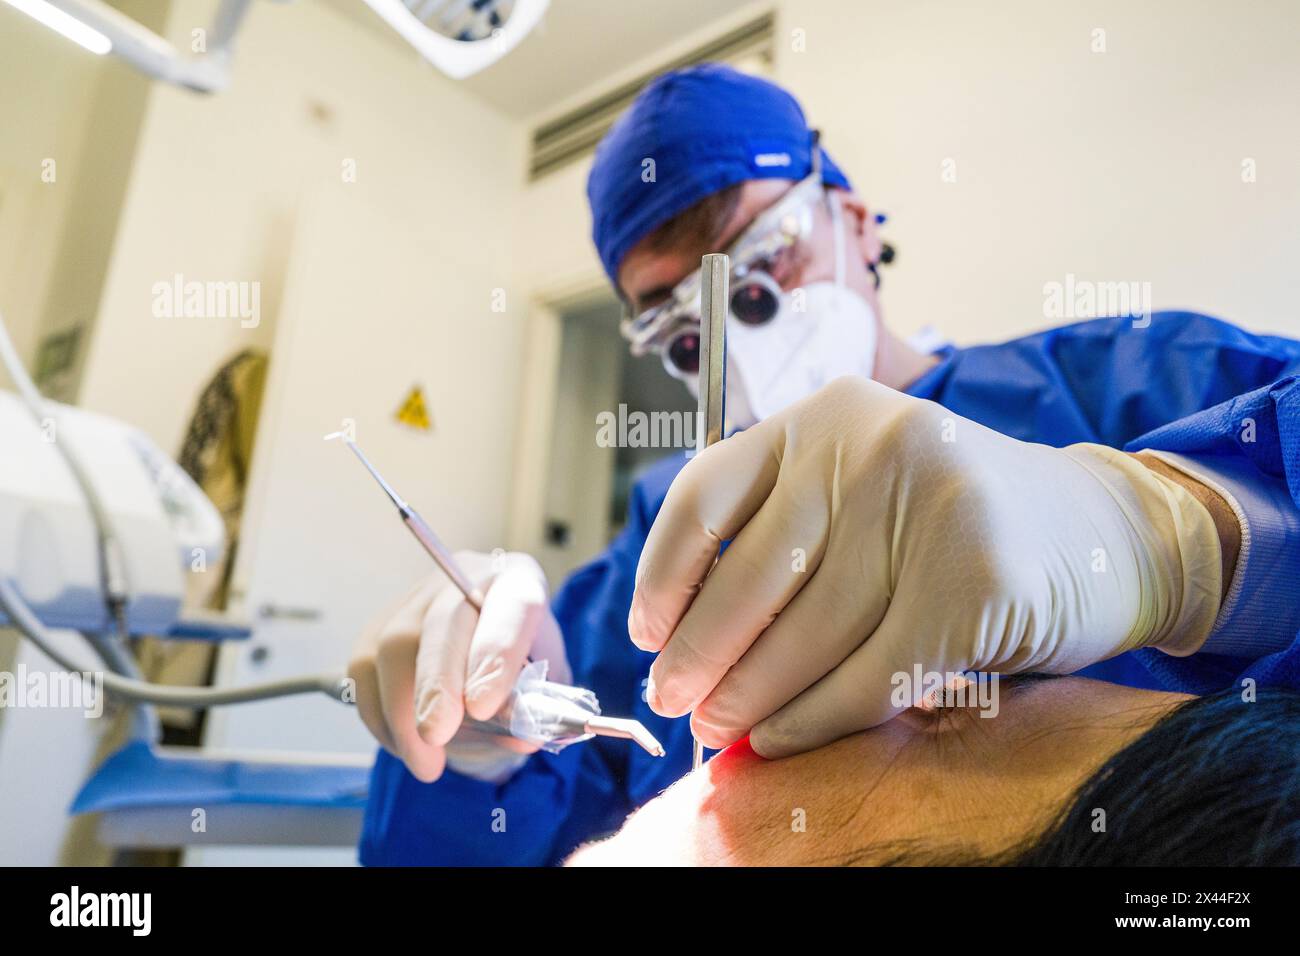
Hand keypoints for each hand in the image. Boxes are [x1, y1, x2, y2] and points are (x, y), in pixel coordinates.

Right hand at [349, 551, 568, 781]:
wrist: (488, 652)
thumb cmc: (523, 665)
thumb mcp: (543, 685)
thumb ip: (535, 706)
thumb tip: (523, 734)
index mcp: (518, 583)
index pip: (511, 608)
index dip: (495, 655)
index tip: (482, 706)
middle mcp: (464, 579)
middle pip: (440, 624)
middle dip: (435, 684)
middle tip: (434, 736)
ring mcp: (416, 598)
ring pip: (390, 648)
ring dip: (401, 715)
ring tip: (426, 763)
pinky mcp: (377, 624)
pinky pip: (363, 670)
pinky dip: (379, 717)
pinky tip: (404, 746)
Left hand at [630, 376, 1222, 757]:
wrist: (1101, 533)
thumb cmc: (955, 523)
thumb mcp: (862, 492)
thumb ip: (785, 535)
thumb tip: (681, 639)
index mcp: (827, 416)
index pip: (707, 495)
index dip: (662, 576)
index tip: (646, 632)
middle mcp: (872, 444)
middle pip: (749, 575)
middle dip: (700, 654)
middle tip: (674, 700)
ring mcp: (928, 505)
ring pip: (805, 634)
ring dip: (749, 698)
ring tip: (719, 728)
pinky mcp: (975, 582)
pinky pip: (867, 674)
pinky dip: (813, 718)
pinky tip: (779, 738)